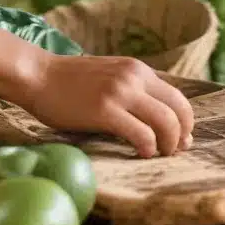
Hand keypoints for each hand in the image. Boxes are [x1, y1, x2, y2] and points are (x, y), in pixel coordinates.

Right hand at [20, 53, 194, 157]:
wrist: (38, 75)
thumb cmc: (70, 83)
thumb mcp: (110, 77)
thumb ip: (132, 91)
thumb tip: (157, 119)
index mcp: (137, 70)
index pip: (177, 97)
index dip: (185, 122)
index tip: (181, 139)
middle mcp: (134, 77)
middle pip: (178, 109)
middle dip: (182, 135)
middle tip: (175, 152)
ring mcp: (120, 92)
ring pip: (166, 121)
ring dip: (169, 144)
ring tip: (159, 155)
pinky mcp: (105, 110)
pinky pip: (141, 133)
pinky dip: (148, 147)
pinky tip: (140, 154)